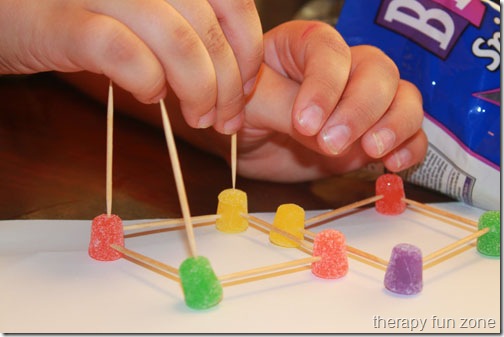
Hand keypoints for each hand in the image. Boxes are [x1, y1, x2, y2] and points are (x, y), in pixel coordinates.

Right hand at [0, 0, 261, 133]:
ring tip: (198, 117)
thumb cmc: (81, 11)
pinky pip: (124, 54)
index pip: (232, 2)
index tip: (246, 87)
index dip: (247, 50)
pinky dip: (147, 82)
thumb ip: (186, 26)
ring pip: (177, 42)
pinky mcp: (64, 21)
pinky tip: (148, 96)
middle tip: (226, 119)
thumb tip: (230, 70)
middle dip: (229, 86)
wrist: (5, 6)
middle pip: (209, 30)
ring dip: (199, 91)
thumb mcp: (144, 10)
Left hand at [240, 20, 426, 180]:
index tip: (305, 123)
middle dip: (360, 108)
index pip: (330, 51)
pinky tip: (393, 164)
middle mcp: (342, 68)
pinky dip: (410, 146)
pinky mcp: (372, 133)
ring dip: (395, 124)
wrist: (250, 148)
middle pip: (377, 70)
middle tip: (331, 143)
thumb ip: (283, 109)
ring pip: (403, 96)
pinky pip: (409, 133)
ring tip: (372, 150)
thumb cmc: (244, 116)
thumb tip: (319, 128)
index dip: (324, 85)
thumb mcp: (250, 107)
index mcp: (304, 45)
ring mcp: (362, 101)